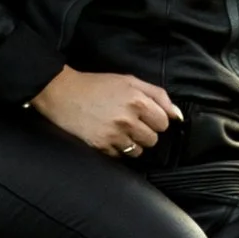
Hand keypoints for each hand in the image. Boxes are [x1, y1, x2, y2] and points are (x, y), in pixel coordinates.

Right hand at [29, 66, 181, 158]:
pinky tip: (108, 136)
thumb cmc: (96, 85)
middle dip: (144, 132)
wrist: (62, 93)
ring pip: (138, 151)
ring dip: (132, 144)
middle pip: (153, 139)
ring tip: (119, 131)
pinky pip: (120, 156)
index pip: (163, 123)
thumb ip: (158, 95)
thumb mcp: (129, 80)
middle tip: (130, 123)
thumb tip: (177, 115)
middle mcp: (127, 119)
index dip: (155, 120)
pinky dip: (116, 149)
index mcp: (137, 100)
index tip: (144, 116)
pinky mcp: (100, 146)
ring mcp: (113, 134)